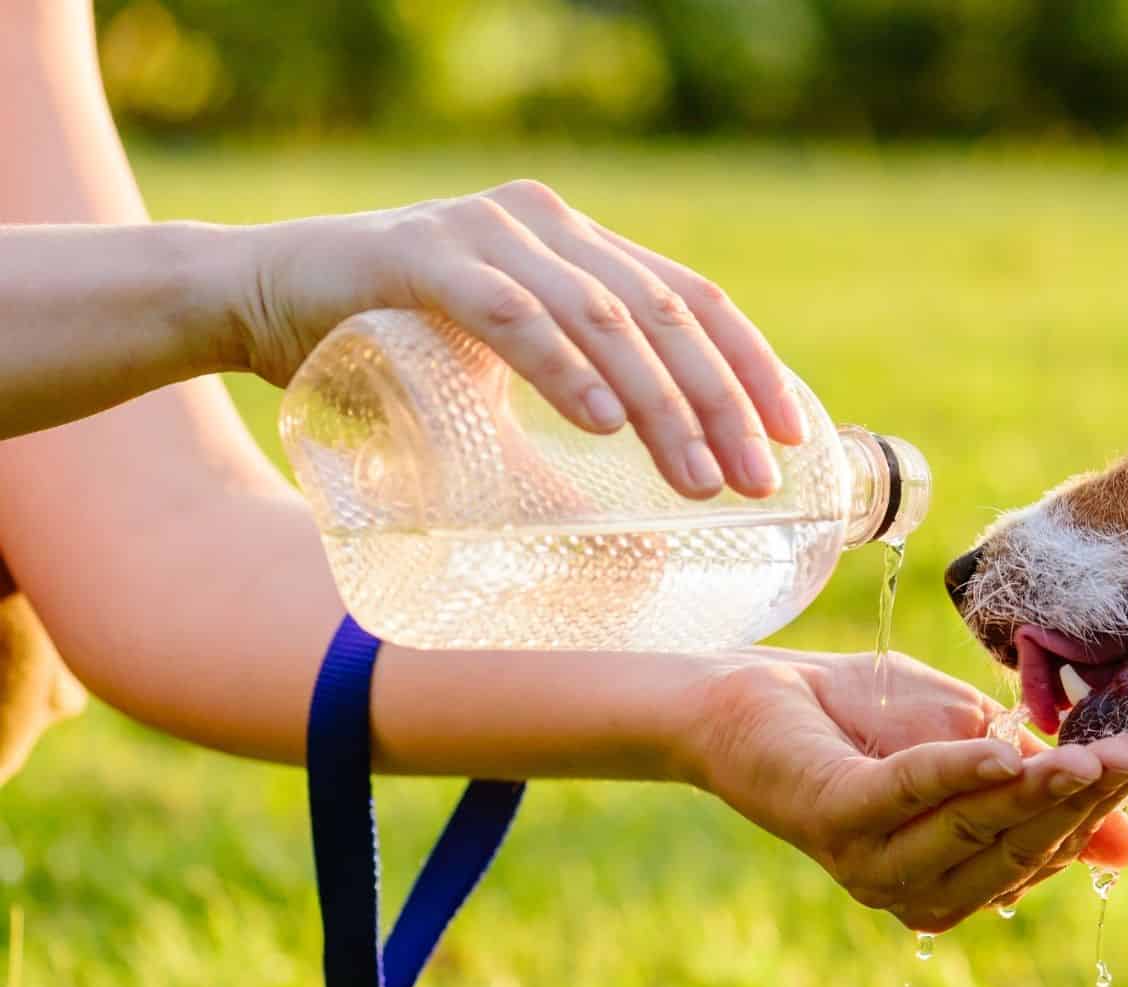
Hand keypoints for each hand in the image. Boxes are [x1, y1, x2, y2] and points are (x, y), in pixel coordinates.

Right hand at [228, 179, 803, 498]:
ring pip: (602, 318)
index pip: (692, 300)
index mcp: (578, 247)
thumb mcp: (503, 385)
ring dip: (659, 405)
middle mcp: (546, 227)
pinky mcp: (419, 256)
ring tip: (697, 478)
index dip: (750, 367)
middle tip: (753, 482)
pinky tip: (605, 424)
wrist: (252, 302)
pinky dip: (564, 369)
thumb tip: (645, 532)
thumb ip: (572, 413)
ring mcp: (485, 232)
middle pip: (663, 314)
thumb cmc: (387, 354)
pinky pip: (510, 312)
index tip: (790, 440)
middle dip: (719, 405)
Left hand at [686, 649, 1127, 932]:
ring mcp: (871, 861)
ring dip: (1036, 791)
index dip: (1097, 806)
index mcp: (951, 880)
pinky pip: (910, 796)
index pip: (1044, 851)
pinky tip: (1005, 754)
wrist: (752, 692)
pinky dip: (959, 773)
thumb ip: (1039, 787)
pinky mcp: (835, 817)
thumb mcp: (974, 747)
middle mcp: (913, 890)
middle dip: (1083, 800)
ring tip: (1089, 757)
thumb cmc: (864, 716)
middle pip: (1019, 847)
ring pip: (975, 829)